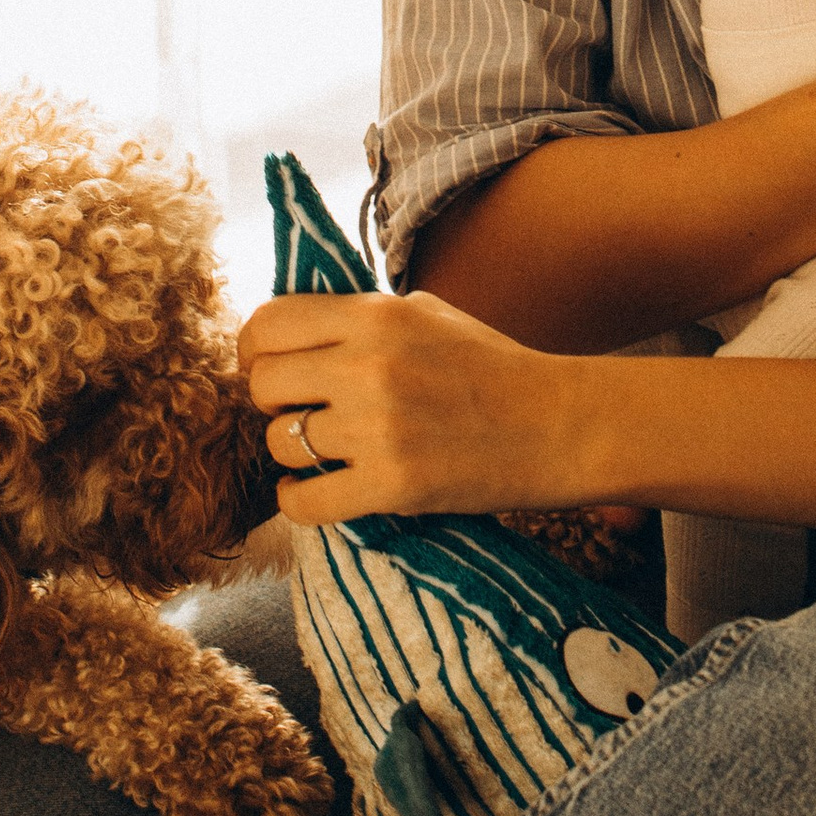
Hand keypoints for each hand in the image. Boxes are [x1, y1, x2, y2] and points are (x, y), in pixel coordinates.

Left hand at [238, 292, 580, 524]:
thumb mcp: (426, 312)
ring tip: (322, 453)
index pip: (267, 323)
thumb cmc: (492, 366)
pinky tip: (316, 492)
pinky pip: (304, 502)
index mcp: (374, 315)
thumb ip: (359, 314)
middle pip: (262, 384)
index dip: (256, 350)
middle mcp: (368, 365)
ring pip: (280, 444)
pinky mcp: (393, 486)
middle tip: (301, 412)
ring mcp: (379, 428)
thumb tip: (292, 325)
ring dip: (292, 453)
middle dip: (273, 402)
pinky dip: (299, 502)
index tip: (270, 368)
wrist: (558, 425)